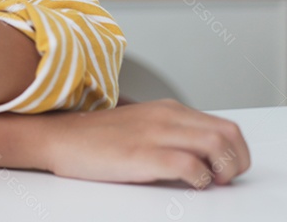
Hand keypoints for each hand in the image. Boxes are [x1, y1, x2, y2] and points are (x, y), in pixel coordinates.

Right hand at [44, 99, 249, 187]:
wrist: (56, 137)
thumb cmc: (92, 137)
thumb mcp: (137, 124)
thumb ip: (167, 131)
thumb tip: (195, 153)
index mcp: (167, 109)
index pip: (223, 125)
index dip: (234, 151)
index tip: (225, 168)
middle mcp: (166, 117)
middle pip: (227, 133)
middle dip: (237, 161)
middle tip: (224, 178)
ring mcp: (155, 134)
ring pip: (216, 145)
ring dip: (224, 170)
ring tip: (211, 182)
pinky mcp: (143, 154)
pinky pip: (190, 165)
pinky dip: (200, 179)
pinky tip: (189, 184)